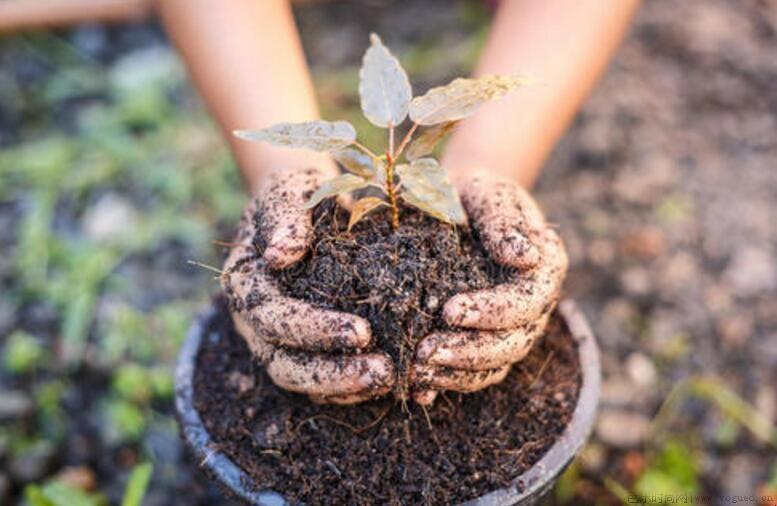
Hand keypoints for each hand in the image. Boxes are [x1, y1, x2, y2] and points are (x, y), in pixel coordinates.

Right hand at [222, 169, 394, 403]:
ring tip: (390, 380)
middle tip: (383, 373)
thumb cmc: (301, 193)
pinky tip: (388, 381)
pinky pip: (320, 381)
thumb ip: (285, 218)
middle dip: (332, 373)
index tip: (363, 332)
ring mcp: (274, 340)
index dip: (314, 330)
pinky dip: (349, 387)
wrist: (307, 203)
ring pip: (300, 380)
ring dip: (343, 387)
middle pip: (283, 363)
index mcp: (245, 282)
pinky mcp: (301, 349)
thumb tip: (280, 255)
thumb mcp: (292, 192)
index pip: (273, 318)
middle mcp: (253, 320)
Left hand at [411, 171, 567, 404]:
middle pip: (512, 343)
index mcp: (545, 267)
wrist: (459, 207)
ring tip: (417, 371)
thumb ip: (504, 221)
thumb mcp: (488, 194)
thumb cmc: (474, 195)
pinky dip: (448, 382)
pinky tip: (419, 389)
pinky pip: (474, 372)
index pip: (525, 301)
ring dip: (457, 373)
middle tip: (425, 353)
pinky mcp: (485, 342)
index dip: (492, 312)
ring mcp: (512, 329)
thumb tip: (524, 256)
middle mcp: (535, 305)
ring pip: (494, 365)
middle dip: (469, 352)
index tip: (450, 310)